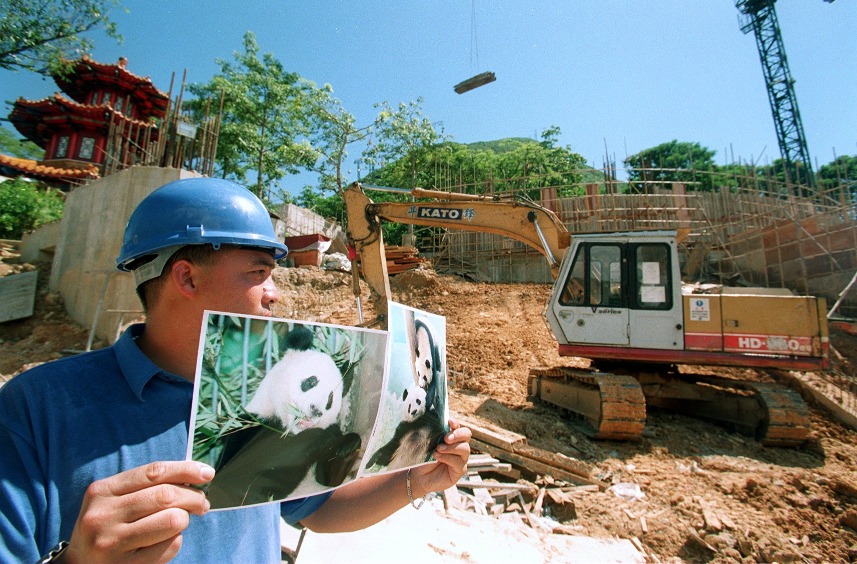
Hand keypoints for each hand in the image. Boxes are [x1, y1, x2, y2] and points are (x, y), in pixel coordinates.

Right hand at [63, 461, 213, 562]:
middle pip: (166, 496)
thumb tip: (194, 475)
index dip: (185, 469)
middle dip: (193, 497)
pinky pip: (169, 547)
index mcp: (102, 491)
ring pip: (173, 521)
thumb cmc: (107, 525)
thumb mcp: (114, 499)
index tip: (207, 473)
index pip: (153, 472)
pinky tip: (164, 541)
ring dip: (184, 520)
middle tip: (202, 503)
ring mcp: (112, 543)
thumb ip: (146, 485)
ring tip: (179, 522)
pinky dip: (175, 541)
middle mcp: (104, 515)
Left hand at [408, 419, 470, 497]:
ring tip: (438, 448)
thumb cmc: (423, 458)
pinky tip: (437, 456)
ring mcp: (461, 459)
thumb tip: (435, 423)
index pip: (458, 427)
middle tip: (446, 438)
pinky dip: (448, 458)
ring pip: (465, 449)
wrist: (418, 476)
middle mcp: (459, 446)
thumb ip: (435, 434)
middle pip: (467, 435)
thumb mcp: (428, 444)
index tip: (450, 421)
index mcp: (452, 437)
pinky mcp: (460, 470)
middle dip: (457, 434)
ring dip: (451, 447)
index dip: (456, 423)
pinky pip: (458, 462)